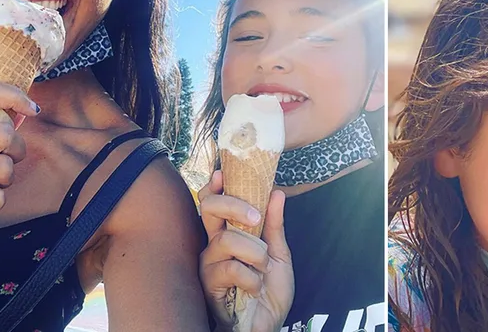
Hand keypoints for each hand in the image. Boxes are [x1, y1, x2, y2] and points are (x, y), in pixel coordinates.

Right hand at [199, 171, 293, 331]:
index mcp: (229, 234)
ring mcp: (209, 264)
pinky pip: (231, 268)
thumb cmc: (269, 293)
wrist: (268, 325)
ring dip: (255, 254)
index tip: (222, 172)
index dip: (215, 186)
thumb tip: (276, 193)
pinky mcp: (209, 285)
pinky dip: (252, 278)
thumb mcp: (279, 255)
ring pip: (228, 240)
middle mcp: (214, 245)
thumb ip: (275, 226)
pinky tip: (255, 288)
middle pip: (209, 209)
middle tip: (256, 219)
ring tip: (263, 270)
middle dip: (234, 206)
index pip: (213, 204)